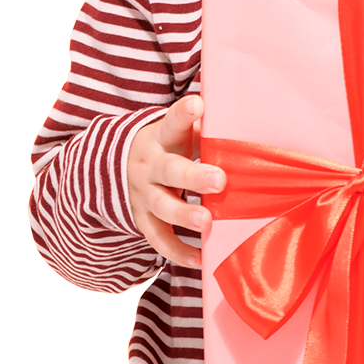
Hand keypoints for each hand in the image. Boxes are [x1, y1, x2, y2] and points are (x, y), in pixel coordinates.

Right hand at [127, 95, 225, 269]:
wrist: (114, 168)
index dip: (184, 114)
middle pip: (169, 170)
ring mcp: (143, 194)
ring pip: (162, 206)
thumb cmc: (166, 146)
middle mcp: (149, 165)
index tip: (198, 105)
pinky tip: (199, 258)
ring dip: (183, 215)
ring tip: (206, 223)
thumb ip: (206, 131)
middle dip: (193, 177)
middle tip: (219, 180)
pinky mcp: (142, 219)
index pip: (172, 122)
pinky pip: (158, 238)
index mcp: (161, 137)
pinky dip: (176, 251)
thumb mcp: (178, 133)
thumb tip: (249, 125)